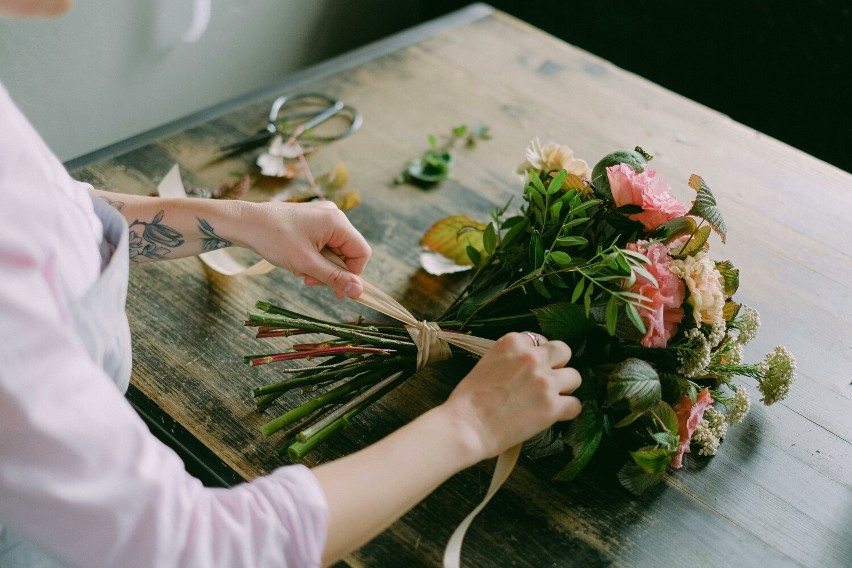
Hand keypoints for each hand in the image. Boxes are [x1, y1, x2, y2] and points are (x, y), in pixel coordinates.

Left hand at [240, 200, 370, 297]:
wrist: (245, 222)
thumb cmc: (274, 238)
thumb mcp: (306, 263)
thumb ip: (334, 278)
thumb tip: (359, 292)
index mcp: (337, 222)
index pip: (361, 253)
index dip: (352, 274)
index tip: (336, 290)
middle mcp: (334, 215)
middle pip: (347, 252)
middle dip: (331, 271)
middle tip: (310, 281)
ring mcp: (322, 216)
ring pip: (334, 250)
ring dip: (320, 266)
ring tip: (300, 271)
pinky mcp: (312, 220)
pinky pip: (323, 243)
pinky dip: (314, 257)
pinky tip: (297, 261)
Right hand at [441, 331, 581, 462]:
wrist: (466, 426)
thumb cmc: (468, 400)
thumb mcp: (487, 363)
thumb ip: (510, 359)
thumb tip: (525, 368)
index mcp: (512, 343)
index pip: (539, 340)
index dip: (538, 355)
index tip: (532, 367)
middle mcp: (532, 357)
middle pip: (562, 351)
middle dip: (557, 365)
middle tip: (547, 380)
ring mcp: (544, 381)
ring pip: (575, 376)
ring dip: (565, 388)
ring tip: (550, 399)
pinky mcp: (552, 406)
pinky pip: (575, 404)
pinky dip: (567, 411)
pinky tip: (554, 415)